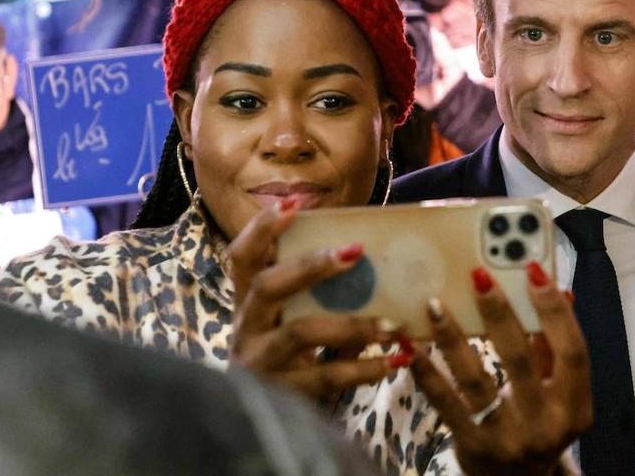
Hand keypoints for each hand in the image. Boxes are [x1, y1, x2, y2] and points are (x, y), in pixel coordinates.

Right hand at [227, 197, 412, 400]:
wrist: (265, 429)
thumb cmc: (294, 361)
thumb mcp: (300, 323)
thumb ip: (325, 296)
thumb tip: (375, 257)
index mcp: (249, 304)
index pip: (242, 258)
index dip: (261, 229)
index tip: (293, 204)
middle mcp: (246, 329)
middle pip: (267, 286)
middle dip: (311, 265)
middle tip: (356, 251)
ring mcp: (259, 363)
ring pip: (300, 332)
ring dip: (351, 324)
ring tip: (392, 324)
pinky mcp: (281, 395)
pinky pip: (326, 376)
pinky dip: (363, 368)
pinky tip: (392, 362)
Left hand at [411, 262, 591, 475]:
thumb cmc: (539, 425)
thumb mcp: (559, 393)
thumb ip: (556, 347)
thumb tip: (562, 292)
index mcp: (575, 407)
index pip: (573, 351)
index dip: (555, 310)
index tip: (534, 270)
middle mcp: (545, 425)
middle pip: (521, 359)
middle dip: (498, 313)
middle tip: (477, 275)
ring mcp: (506, 439)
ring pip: (476, 380)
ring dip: (453, 338)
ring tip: (434, 304)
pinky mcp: (471, 446)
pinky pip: (445, 404)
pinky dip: (428, 373)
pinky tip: (414, 347)